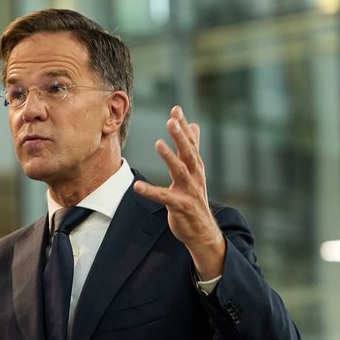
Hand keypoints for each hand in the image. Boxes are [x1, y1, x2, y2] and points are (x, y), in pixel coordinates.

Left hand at [132, 106, 225, 279]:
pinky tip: (137, 187)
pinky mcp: (180, 206)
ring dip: (170, 157)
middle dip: (181, 136)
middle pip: (188, 153)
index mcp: (196, 167)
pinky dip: (151, 192)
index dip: (183, 126)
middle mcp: (195, 176)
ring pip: (180, 171)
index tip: (176, 109)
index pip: (190, 143)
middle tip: (172, 120)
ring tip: (158, 144)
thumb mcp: (195, 171)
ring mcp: (189, 191)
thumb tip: (194, 125)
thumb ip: (192, 149)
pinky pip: (164, 197)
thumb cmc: (195, 199)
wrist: (202, 230)